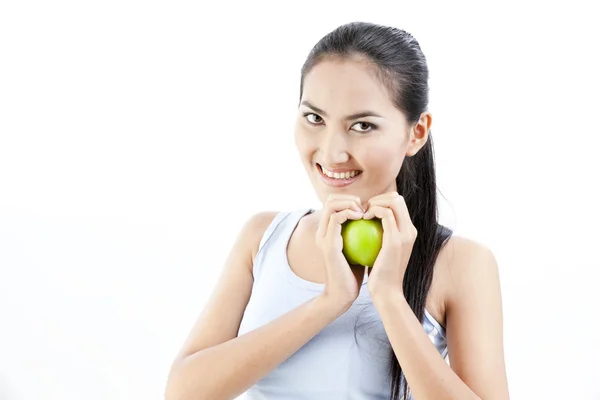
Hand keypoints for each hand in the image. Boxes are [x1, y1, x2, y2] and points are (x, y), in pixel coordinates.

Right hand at [316, 193, 366, 313]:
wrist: (344, 293)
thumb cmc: (355, 273)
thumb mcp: (359, 249)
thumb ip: (361, 234)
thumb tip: (376, 217)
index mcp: (327, 232)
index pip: (334, 204)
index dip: (350, 199)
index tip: (367, 208)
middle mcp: (322, 231)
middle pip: (329, 200)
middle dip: (349, 197)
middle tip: (366, 207)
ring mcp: (322, 236)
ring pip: (330, 204)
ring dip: (349, 202)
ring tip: (364, 211)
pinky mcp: (327, 243)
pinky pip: (337, 218)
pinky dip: (349, 213)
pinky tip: (362, 217)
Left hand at [363, 191, 417, 298]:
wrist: (387, 293)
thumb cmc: (379, 274)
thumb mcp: (382, 252)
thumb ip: (380, 237)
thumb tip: (367, 222)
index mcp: (409, 232)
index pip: (398, 204)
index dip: (381, 201)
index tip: (366, 211)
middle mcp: (411, 230)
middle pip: (398, 198)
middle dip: (378, 197)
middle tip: (364, 210)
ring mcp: (406, 234)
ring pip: (393, 200)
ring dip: (375, 202)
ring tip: (363, 213)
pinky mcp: (396, 239)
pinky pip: (385, 214)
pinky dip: (373, 211)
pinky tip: (362, 217)